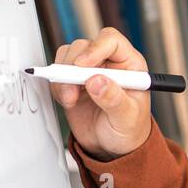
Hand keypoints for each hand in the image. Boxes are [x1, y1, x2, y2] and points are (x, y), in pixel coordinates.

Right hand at [48, 28, 153, 160]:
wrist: (113, 146)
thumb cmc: (129, 131)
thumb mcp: (127, 118)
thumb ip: (114, 100)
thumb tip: (97, 81)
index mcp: (130, 65)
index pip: (111, 41)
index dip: (94, 49)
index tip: (82, 66)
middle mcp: (109, 63)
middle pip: (84, 46)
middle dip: (73, 68)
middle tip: (72, 91)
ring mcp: (90, 70)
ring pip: (68, 55)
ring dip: (63, 77)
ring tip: (70, 100)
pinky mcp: (73, 80)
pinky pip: (58, 71)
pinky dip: (57, 86)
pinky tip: (68, 101)